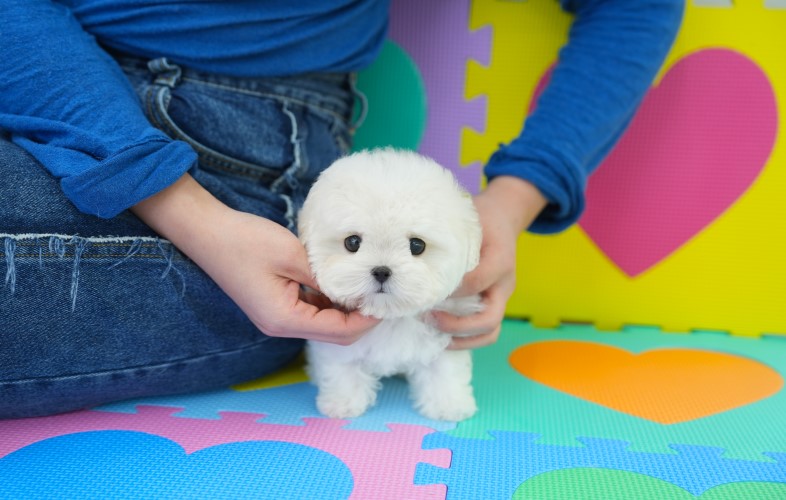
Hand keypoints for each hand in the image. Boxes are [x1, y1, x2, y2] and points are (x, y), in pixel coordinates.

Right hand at [132, 174, 379, 343]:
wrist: (206, 231)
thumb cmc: (245, 241)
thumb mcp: (293, 256)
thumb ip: (326, 277)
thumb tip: (354, 289)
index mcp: (285, 320)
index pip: (339, 332)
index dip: (366, 320)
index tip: (386, 302)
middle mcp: (281, 325)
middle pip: (333, 333)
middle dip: (360, 317)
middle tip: (382, 294)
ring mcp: (277, 316)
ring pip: (323, 322)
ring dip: (345, 308)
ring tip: (367, 286)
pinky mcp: (276, 303)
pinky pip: (311, 309)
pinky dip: (329, 300)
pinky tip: (343, 281)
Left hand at [432, 176, 546, 348]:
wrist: (502, 219)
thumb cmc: (480, 219)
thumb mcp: (466, 218)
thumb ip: (447, 234)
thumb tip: (410, 248)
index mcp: (500, 260)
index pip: (475, 282)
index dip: (450, 290)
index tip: (424, 289)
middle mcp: (504, 284)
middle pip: (489, 318)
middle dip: (456, 324)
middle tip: (427, 316)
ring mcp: (501, 297)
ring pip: (490, 332)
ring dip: (461, 338)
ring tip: (433, 333)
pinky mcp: (493, 304)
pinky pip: (485, 331)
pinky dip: (464, 339)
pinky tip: (440, 336)